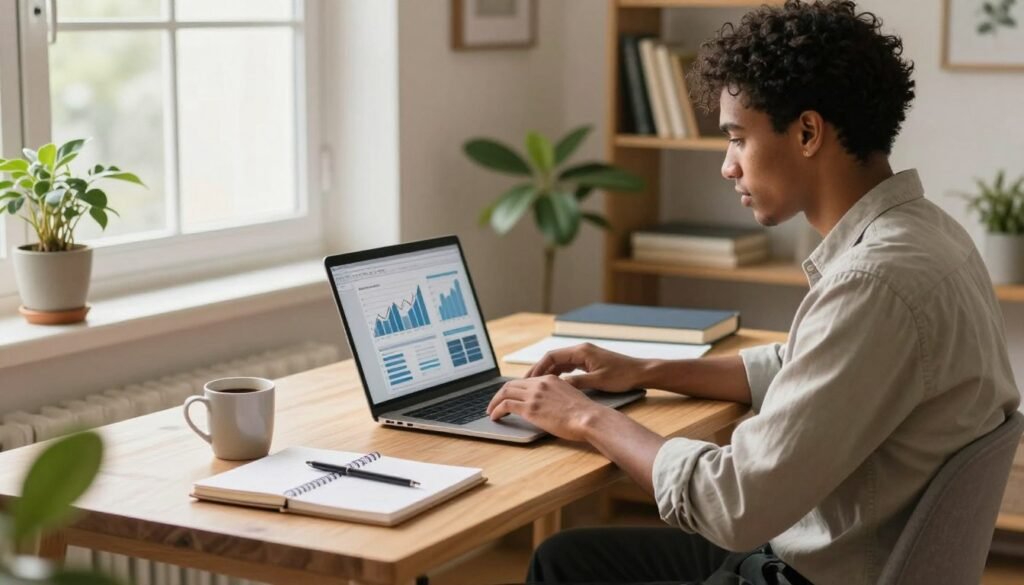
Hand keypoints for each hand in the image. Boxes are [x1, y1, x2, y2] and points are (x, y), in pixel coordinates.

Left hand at [486, 375, 611, 441]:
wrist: (589, 418)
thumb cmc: (584, 413)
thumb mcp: (570, 396)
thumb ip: (556, 396)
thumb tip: (549, 404)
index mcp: (550, 379)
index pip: (524, 380)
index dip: (513, 389)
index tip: (508, 397)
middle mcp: (540, 383)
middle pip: (511, 384)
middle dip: (500, 394)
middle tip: (494, 403)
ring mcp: (534, 395)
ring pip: (505, 392)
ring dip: (494, 402)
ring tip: (491, 411)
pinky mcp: (530, 408)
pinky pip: (505, 405)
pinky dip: (496, 410)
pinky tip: (495, 417)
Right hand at [526, 343, 646, 392]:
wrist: (641, 372)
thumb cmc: (622, 376)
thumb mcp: (598, 381)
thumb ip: (577, 382)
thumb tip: (557, 385)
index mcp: (581, 351)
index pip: (552, 356)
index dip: (538, 368)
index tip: (528, 379)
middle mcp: (581, 350)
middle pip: (553, 358)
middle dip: (539, 370)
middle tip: (526, 383)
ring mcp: (585, 355)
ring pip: (560, 362)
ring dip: (547, 372)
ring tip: (536, 385)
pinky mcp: (589, 362)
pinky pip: (568, 366)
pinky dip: (558, 374)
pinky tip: (553, 384)